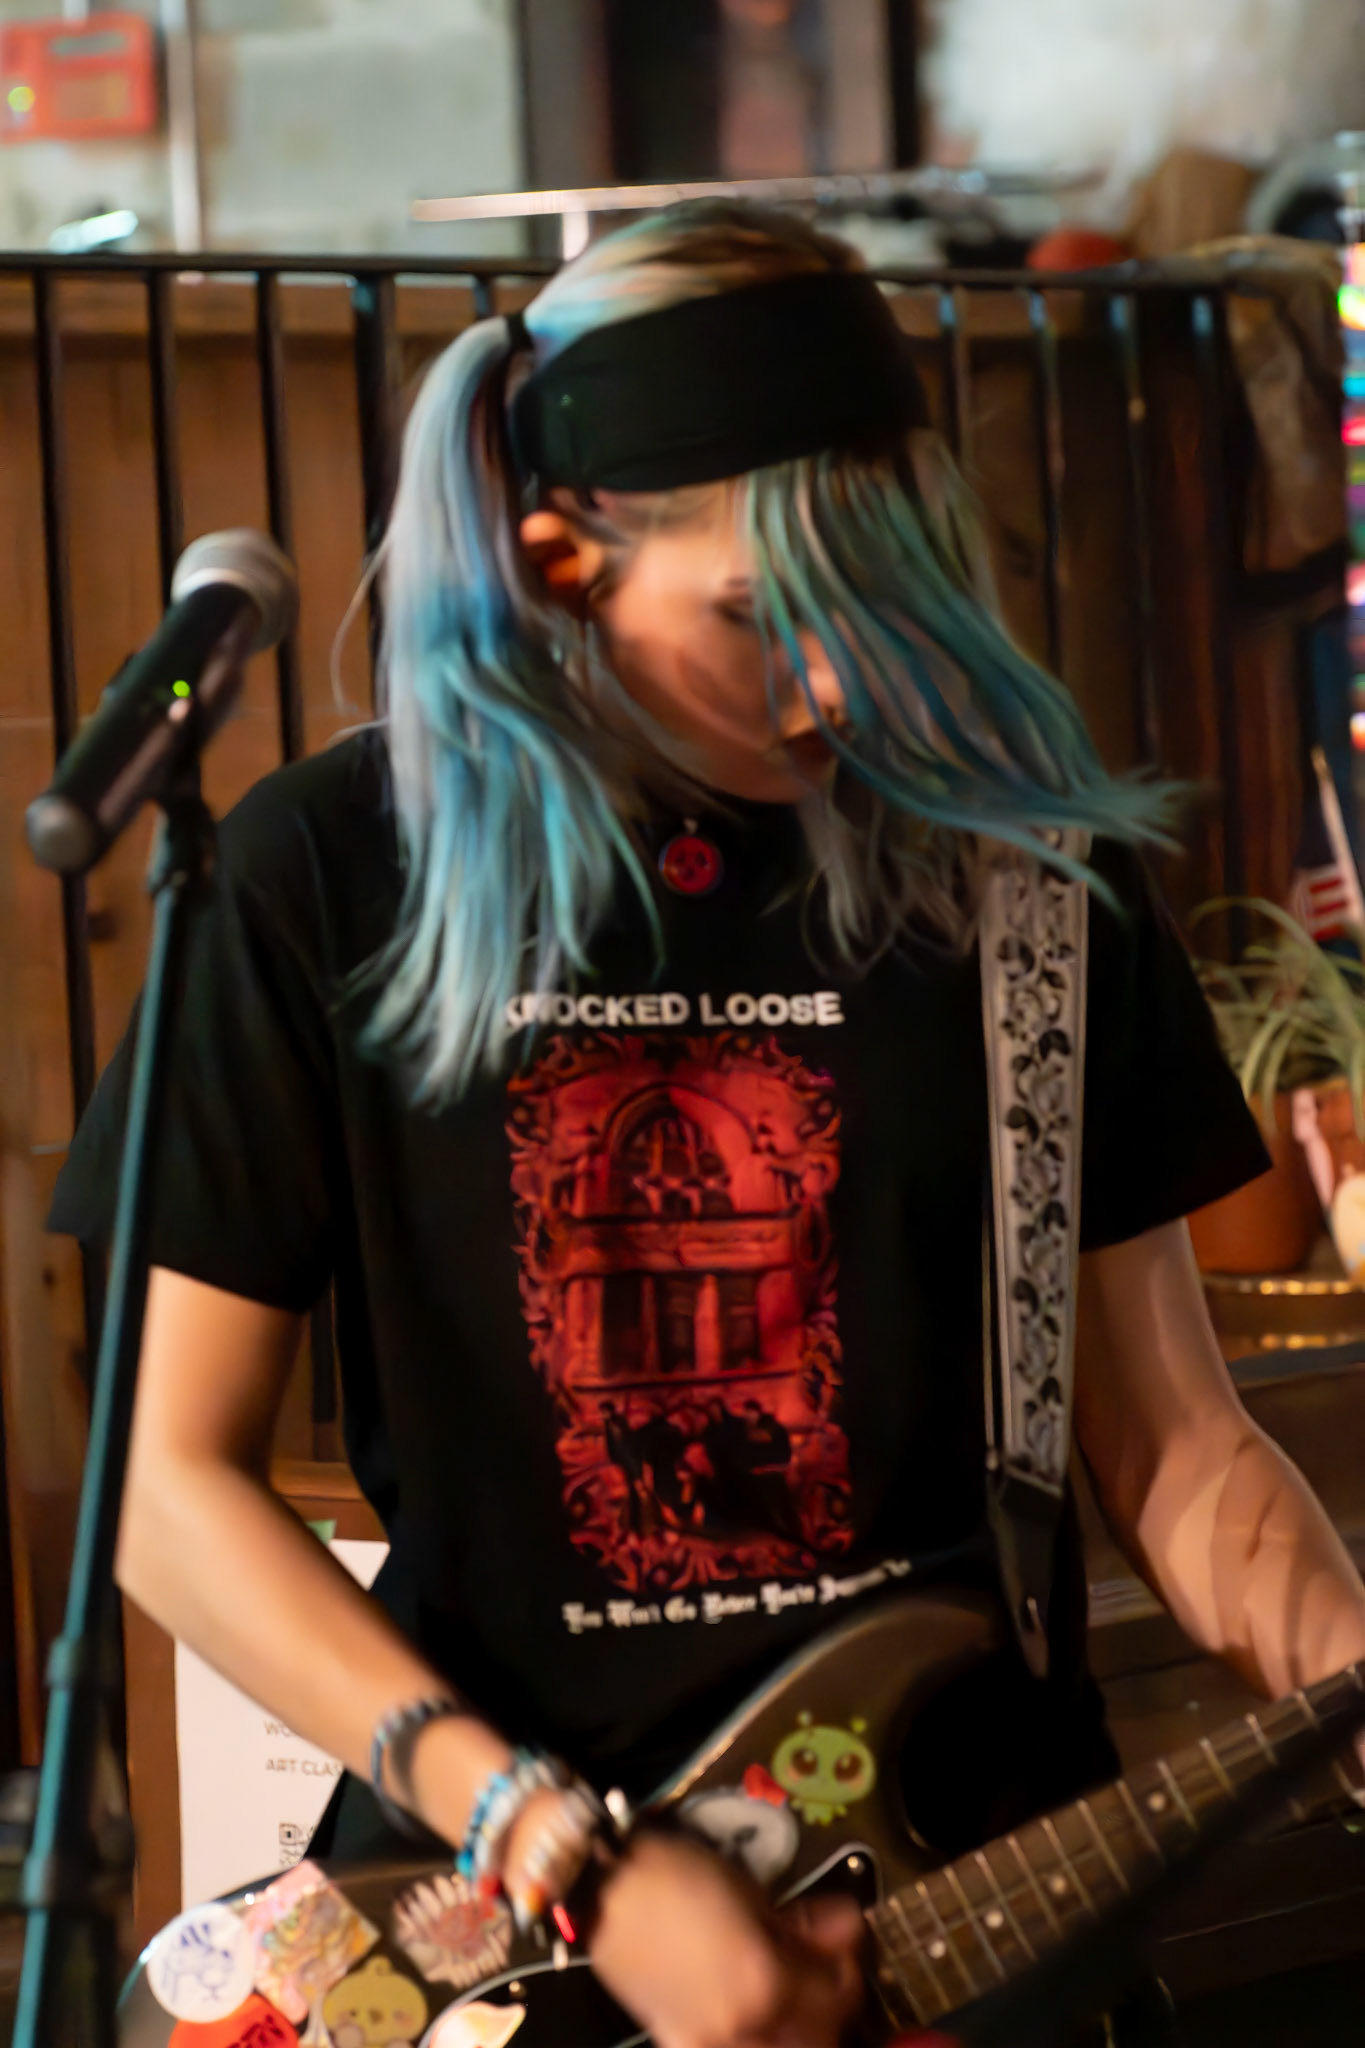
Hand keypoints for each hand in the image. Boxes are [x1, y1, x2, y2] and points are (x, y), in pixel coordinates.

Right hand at [585, 1830, 864, 2047]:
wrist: (606, 1889)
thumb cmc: (679, 1875)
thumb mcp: (752, 1892)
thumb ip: (801, 1926)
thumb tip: (842, 1932)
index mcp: (767, 1985)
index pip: (837, 1992)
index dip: (849, 1960)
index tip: (848, 1934)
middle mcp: (745, 2031)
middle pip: (818, 2035)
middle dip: (829, 1997)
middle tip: (826, 1962)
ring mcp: (709, 2045)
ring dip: (796, 2023)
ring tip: (789, 1985)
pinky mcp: (679, 2043)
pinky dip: (752, 2034)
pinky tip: (749, 2008)